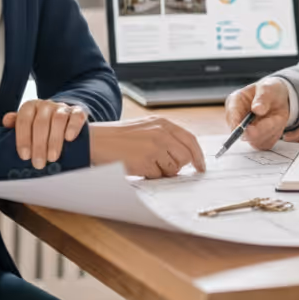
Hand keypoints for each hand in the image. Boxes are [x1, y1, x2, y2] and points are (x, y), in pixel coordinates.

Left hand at [1, 99, 87, 169]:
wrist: (65, 121)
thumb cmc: (42, 127)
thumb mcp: (27, 125)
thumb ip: (16, 124)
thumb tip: (7, 120)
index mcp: (31, 106)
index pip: (24, 119)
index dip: (23, 138)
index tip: (25, 156)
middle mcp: (46, 105)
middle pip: (41, 122)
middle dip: (39, 145)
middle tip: (38, 163)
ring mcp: (63, 107)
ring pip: (58, 119)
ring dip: (54, 140)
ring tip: (52, 157)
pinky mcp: (79, 111)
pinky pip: (76, 116)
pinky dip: (73, 127)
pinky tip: (69, 139)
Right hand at [89, 117, 205, 178]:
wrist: (97, 140)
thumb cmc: (121, 138)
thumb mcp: (147, 128)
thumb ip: (166, 137)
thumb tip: (185, 157)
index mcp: (163, 123)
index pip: (190, 140)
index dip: (198, 155)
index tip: (201, 167)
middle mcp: (162, 133)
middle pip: (185, 157)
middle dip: (178, 166)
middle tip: (162, 167)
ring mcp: (155, 147)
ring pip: (174, 169)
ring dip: (163, 171)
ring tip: (146, 163)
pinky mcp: (146, 160)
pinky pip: (158, 176)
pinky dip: (150, 175)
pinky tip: (138, 166)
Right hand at [224, 79, 290, 150]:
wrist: (278, 98)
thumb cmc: (269, 90)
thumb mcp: (268, 88)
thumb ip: (262, 98)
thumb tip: (257, 109)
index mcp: (235, 102)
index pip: (232, 116)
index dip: (239, 125)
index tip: (249, 128)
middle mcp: (237, 119)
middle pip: (243, 134)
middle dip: (261, 130)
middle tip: (275, 120)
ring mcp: (245, 131)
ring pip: (256, 141)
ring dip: (270, 131)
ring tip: (277, 118)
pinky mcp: (256, 140)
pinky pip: (265, 143)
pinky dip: (274, 135)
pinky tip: (276, 123)